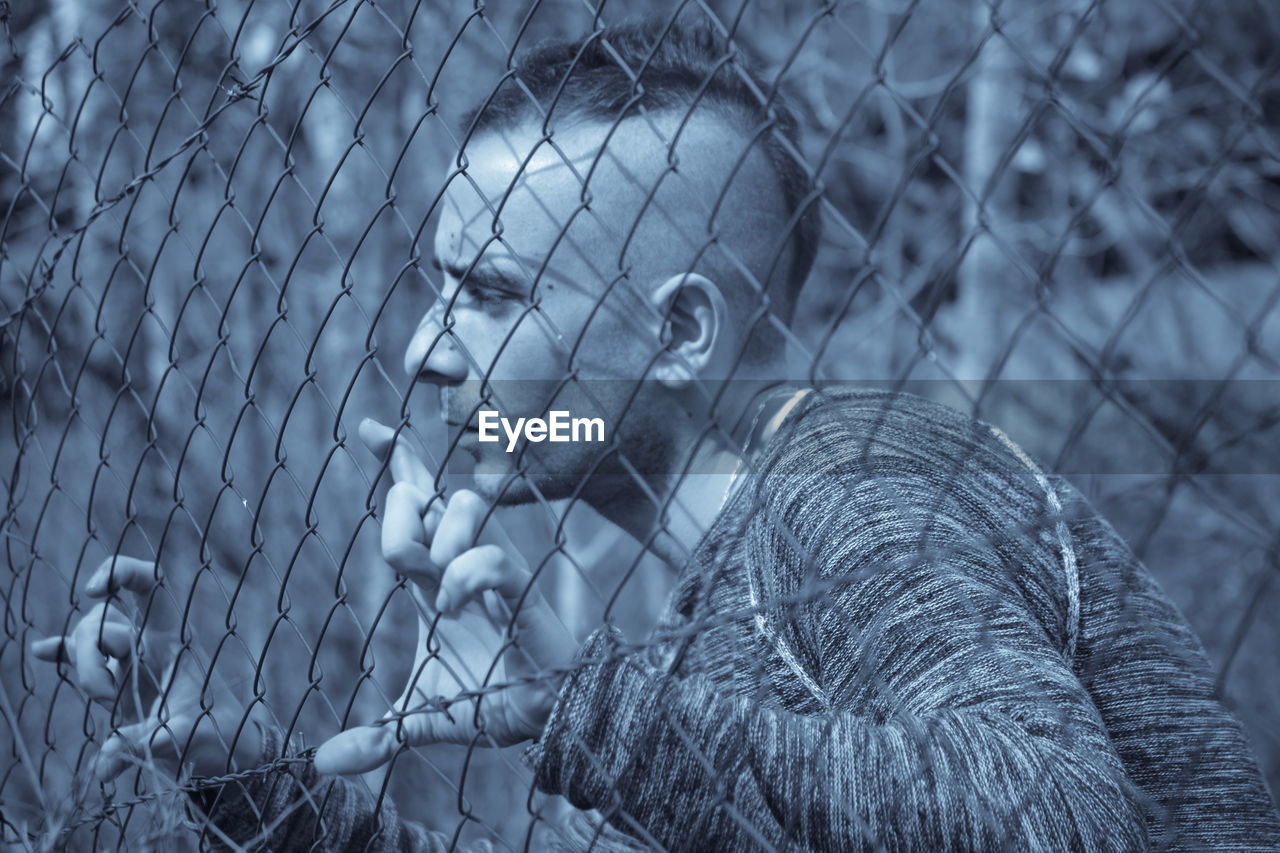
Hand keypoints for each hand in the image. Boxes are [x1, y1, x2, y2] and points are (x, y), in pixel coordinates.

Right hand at [31, 557, 264, 781]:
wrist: (223, 747)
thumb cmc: (217, 731)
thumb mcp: (190, 735)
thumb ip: (151, 741)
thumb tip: (106, 764)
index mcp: (173, 638)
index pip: (149, 584)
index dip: (120, 573)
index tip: (94, 590)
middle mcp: (149, 643)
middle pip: (101, 623)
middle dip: (89, 658)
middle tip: (105, 697)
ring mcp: (131, 661)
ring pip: (89, 642)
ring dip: (84, 670)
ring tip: (103, 700)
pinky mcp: (117, 682)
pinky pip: (81, 659)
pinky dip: (62, 653)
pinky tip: (42, 650)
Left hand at [313, 419, 577, 775]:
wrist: (544, 719)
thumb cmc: (491, 702)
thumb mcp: (422, 716)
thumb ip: (377, 734)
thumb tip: (321, 764)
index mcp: (433, 577)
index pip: (414, 506)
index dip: (395, 464)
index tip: (369, 429)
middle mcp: (459, 563)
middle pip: (424, 494)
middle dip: (402, 505)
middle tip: (408, 552)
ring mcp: (491, 570)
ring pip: (461, 508)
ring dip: (438, 542)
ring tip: (437, 588)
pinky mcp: (520, 588)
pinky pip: (490, 557)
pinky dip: (465, 578)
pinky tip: (454, 609)